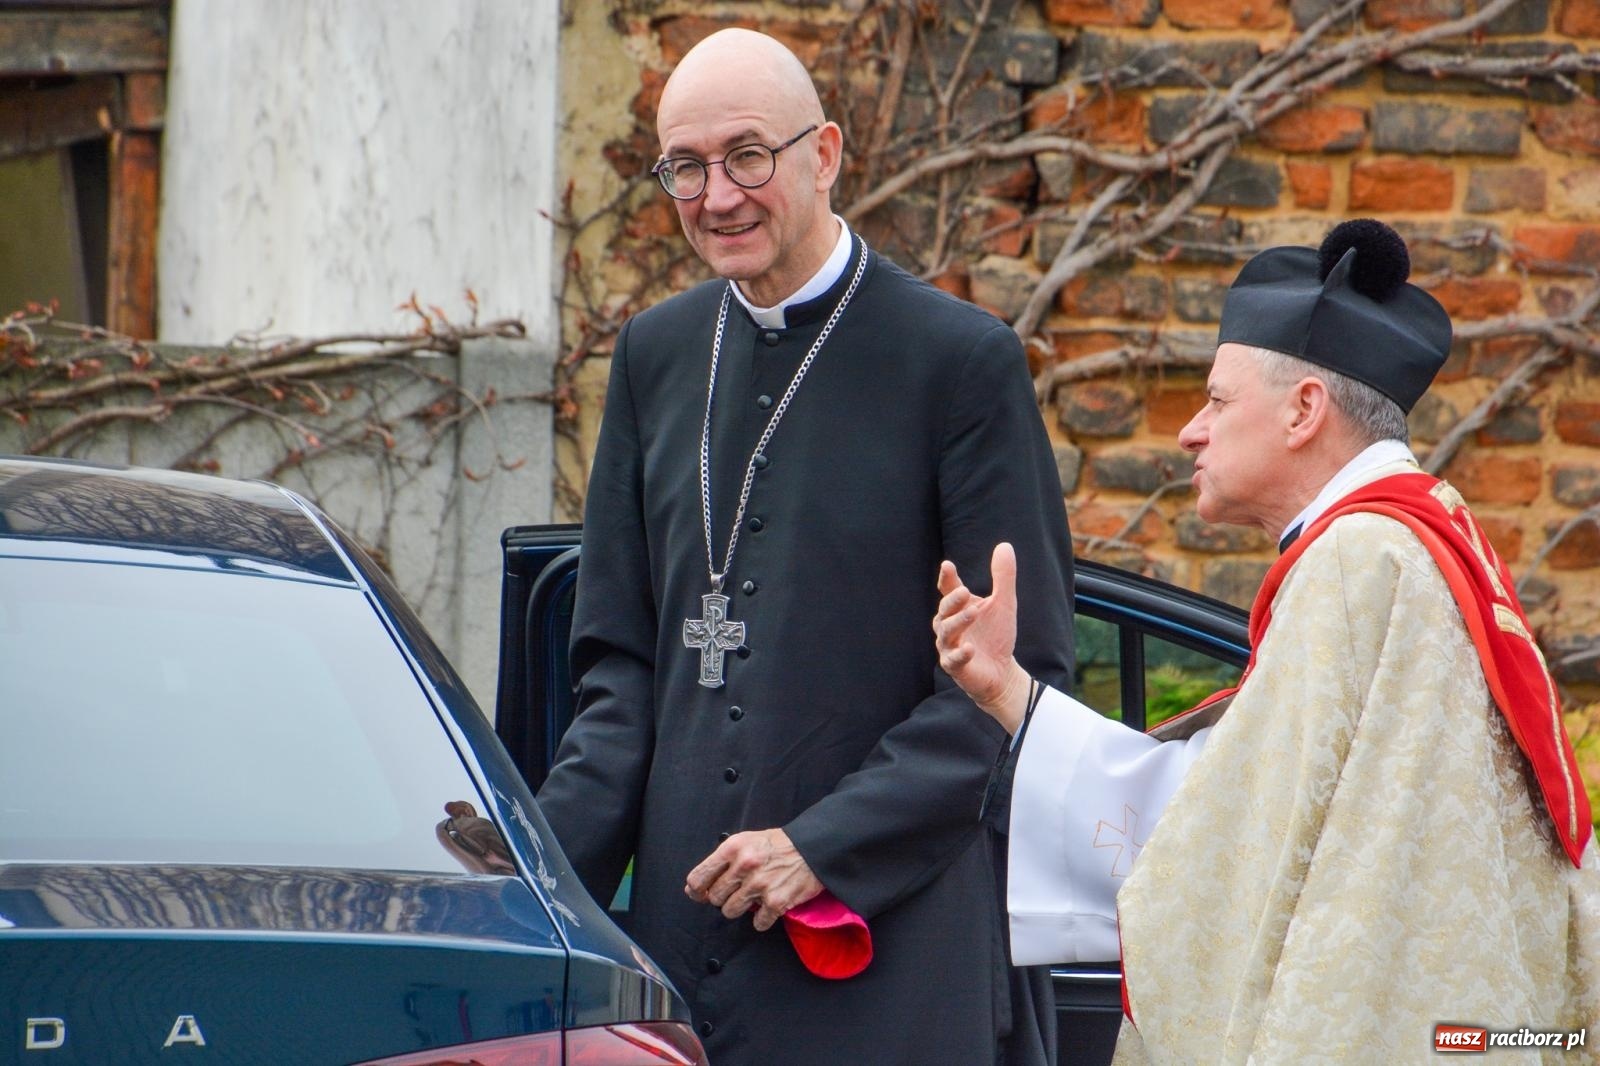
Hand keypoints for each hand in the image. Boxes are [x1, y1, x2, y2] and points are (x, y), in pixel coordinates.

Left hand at [685, 828, 822, 931]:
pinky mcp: (776, 902)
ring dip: (739, 908)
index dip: (696, 889)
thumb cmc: (776, 845)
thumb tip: (693, 888)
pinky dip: (762, 919)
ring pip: (730, 911)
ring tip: (753, 897)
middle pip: (714, 897)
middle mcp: (744, 866)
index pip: (698, 877)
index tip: (700, 893)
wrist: (813, 848)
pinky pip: (757, 923)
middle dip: (723, 897)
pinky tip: (769, 906)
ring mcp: (759, 885)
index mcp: (733, 848)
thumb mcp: (745, 841)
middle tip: (738, 890)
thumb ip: (721, 862)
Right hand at [935, 542, 1030, 733]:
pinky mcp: (956, 667)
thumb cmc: (997, 635)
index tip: (947, 566)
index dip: (946, 579)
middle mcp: (949, 625)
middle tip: (966, 592)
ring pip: (946, 632)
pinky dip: (960, 653)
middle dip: (952, 601)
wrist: (1002, 671)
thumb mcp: (1004, 603)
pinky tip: (969, 648)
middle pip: (944, 610)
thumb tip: (1005, 545)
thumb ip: (1003, 577)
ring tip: (974, 613)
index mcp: (958, 608)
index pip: (947, 590)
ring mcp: (950, 647)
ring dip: (958, 622)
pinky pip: (953, 660)